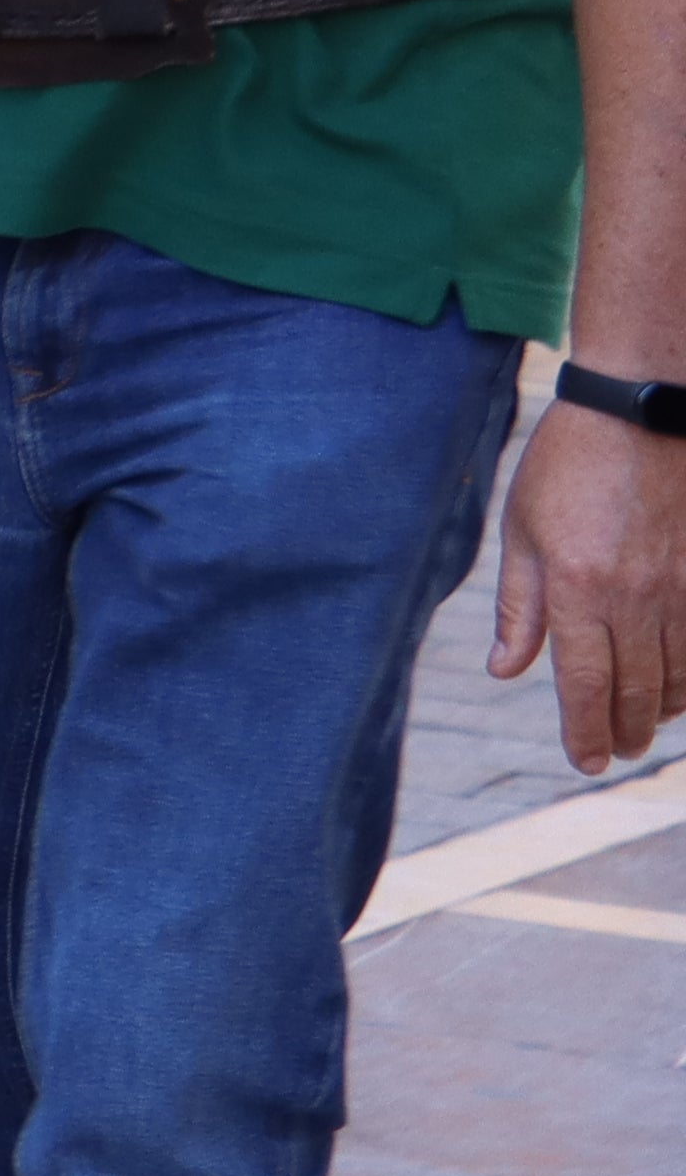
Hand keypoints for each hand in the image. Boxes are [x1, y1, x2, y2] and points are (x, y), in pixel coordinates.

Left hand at [495, 405, 685, 769]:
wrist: (641, 413)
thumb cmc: (567, 466)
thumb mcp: (523, 530)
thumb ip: (519, 606)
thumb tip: (507, 671)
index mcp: (577, 588)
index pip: (583, 683)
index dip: (584, 730)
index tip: (586, 762)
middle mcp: (634, 598)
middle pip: (633, 689)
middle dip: (622, 730)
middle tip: (613, 755)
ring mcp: (679, 588)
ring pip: (677, 674)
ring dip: (659, 709)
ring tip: (641, 728)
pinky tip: (678, 690)